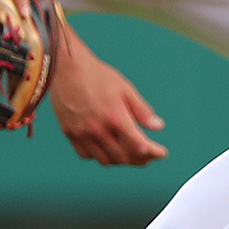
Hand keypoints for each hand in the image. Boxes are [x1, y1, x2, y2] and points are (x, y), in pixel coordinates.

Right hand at [50, 36, 166, 165]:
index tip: (161, 153)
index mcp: (115, 117)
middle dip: (140, 159)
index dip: (153, 152)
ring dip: (120, 160)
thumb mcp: (125, 88)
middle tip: (148, 156)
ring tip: (130, 154)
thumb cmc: (98, 76)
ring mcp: (82, 133)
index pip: (139, 146)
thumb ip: (141, 111)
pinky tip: (107, 150)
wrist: (67, 68)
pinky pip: (86, 155)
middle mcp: (98, 129)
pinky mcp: (69, 133)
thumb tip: (158, 127)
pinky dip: (99, 156)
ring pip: (105, 160)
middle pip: (123, 157)